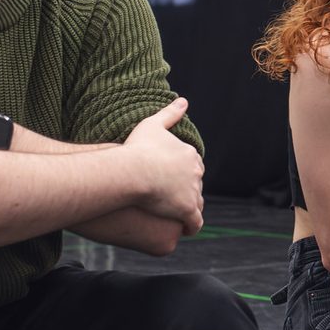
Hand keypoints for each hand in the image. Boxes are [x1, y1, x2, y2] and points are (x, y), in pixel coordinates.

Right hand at [122, 98, 204, 235]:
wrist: (133, 171)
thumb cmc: (137, 149)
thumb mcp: (152, 125)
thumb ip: (169, 113)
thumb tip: (183, 100)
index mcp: (190, 154)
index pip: (192, 165)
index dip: (182, 173)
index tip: (171, 179)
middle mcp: (196, 172)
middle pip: (195, 184)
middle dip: (186, 190)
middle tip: (172, 198)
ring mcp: (193, 191)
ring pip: (196, 203)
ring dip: (189, 208)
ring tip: (176, 215)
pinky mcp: (187, 209)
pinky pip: (194, 223)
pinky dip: (191, 227)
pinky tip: (184, 229)